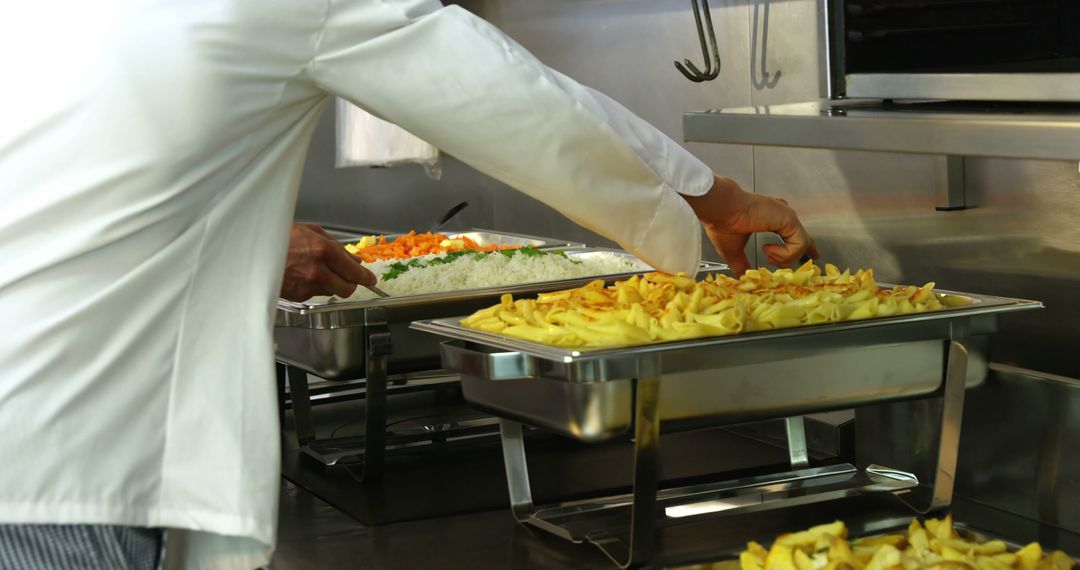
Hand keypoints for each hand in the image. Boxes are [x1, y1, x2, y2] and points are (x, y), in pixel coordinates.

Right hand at [280, 223, 376, 300]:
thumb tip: (354, 259)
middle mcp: (317, 271)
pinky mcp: (296, 296)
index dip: (366, 277)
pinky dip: (314, 286)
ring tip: (317, 270)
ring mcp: (306, 286)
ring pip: (332, 292)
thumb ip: (335, 245)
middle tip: (347, 276)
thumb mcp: (310, 230)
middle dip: (350, 283)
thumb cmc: (278, 234)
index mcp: (323, 251)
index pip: (355, 272)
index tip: (370, 279)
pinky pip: (315, 294)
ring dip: (331, 284)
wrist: (249, 249)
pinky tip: (302, 274)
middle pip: (347, 289)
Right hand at [683, 176, 819, 275]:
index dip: (800, 244)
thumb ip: (741, 263)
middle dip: (808, 249)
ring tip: (768, 255)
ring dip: (784, 257)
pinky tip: (769, 250)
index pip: (792, 232)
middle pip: (802, 237)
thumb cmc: (723, 223)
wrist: (721, 209)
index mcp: (770, 218)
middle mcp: (781, 215)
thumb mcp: (733, 250)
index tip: (809, 252)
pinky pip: (799, 244)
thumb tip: (742, 276)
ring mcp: (787, 217)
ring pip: (801, 245)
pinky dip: (785, 253)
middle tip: (814, 257)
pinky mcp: (789, 220)